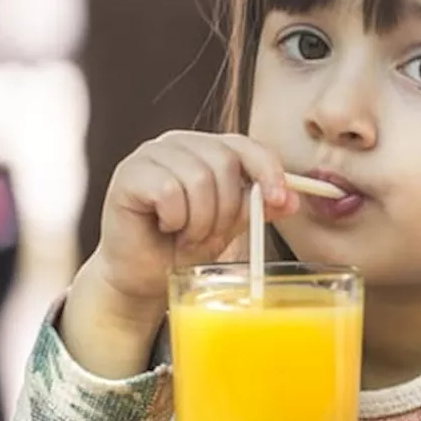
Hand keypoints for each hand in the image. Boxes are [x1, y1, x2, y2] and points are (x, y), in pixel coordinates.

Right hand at [64, 131, 297, 377]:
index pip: (246, 145)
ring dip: (200, 220)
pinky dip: (175, 220)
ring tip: (188, 235)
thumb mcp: (230, 224)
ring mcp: (150, 155)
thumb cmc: (183, 247)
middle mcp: (178, 143)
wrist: (144, 277)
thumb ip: (257, 206)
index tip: (280, 200)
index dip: (268, 171)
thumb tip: (293, 198)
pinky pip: (168, 191)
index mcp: (206, 148)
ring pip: (198, 178)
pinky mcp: (128, 174)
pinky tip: (165, 228)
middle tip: (212, 234)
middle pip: (224, 162)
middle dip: (226, 209)